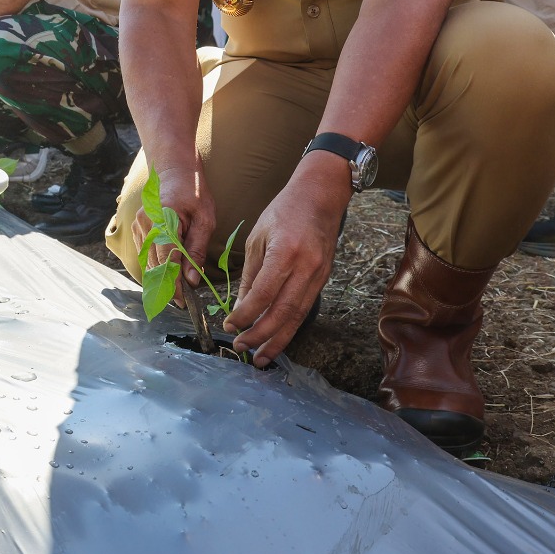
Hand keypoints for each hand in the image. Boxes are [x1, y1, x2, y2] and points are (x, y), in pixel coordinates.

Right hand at [132, 163, 216, 293]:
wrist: (174, 170)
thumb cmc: (194, 192)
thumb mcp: (205, 219)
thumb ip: (196, 250)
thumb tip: (192, 279)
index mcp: (163, 220)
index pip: (167, 261)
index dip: (174, 284)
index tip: (182, 302)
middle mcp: (145, 224)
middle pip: (155, 265)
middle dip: (168, 285)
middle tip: (183, 301)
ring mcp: (138, 226)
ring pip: (148, 262)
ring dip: (161, 277)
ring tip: (177, 290)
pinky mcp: (137, 229)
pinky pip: (145, 254)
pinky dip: (156, 266)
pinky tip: (169, 273)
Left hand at [223, 157, 349, 366]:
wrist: (321, 196)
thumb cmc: (284, 211)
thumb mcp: (258, 237)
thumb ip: (251, 274)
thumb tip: (239, 307)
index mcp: (285, 252)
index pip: (264, 294)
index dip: (246, 314)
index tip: (230, 326)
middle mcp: (306, 267)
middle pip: (283, 312)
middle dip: (261, 335)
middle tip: (241, 347)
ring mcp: (319, 274)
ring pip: (298, 316)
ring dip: (278, 339)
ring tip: (260, 356)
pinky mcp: (324, 279)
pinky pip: (305, 308)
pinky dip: (290, 326)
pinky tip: (277, 338)